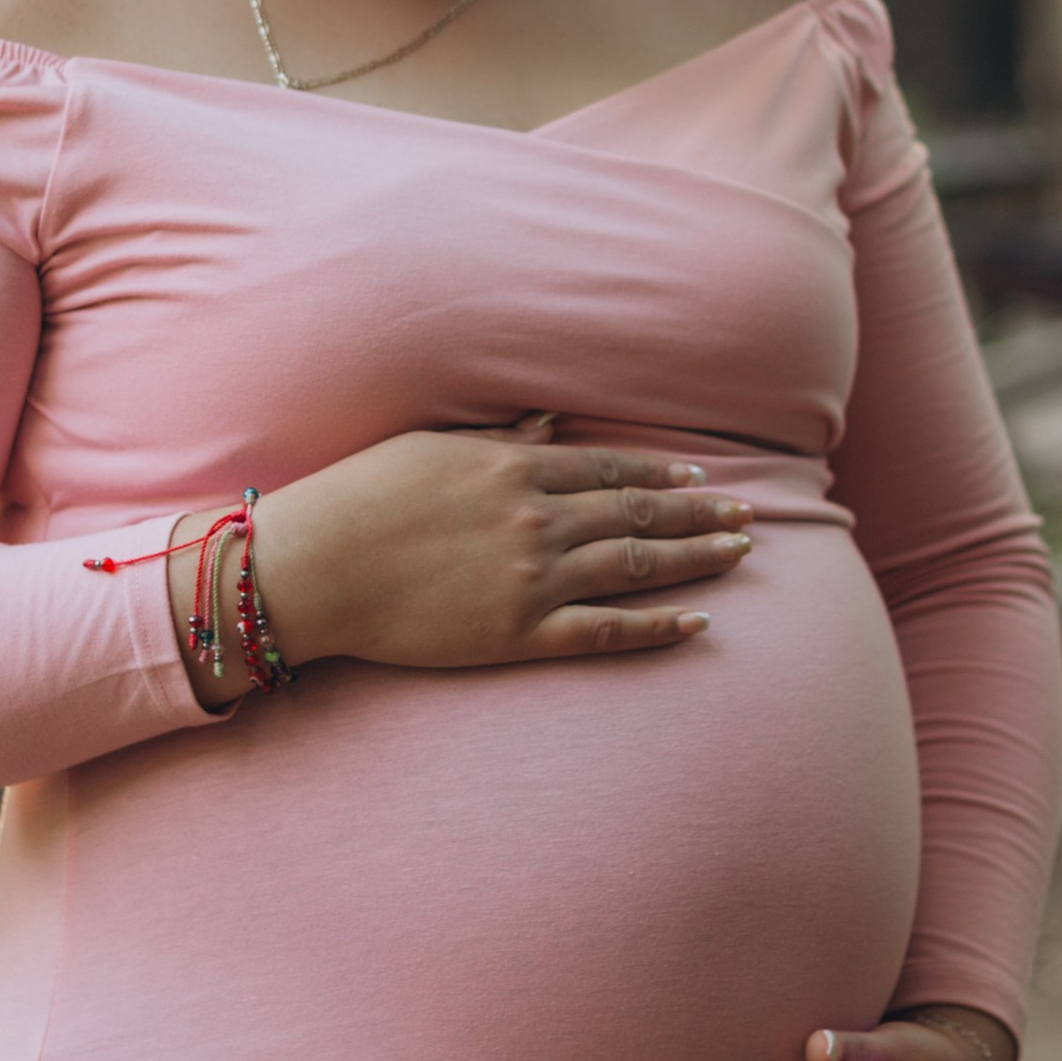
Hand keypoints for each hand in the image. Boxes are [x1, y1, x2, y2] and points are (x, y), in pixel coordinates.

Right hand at [172, 417, 754, 701]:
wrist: (314, 568)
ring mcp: (534, 579)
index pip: (610, 470)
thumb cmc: (359, 499)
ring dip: (695, 559)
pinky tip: (697, 622)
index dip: (661, 475)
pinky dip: (657, 627)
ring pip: (636, 566)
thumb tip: (550, 425)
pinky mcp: (521, 634)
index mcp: (515, 468)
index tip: (701, 478)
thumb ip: (498, 440)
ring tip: (737, 554)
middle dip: (698, 514)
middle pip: (637, 514)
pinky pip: (606, 632)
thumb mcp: (430, 448)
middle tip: (747, 517)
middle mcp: (537, 519)